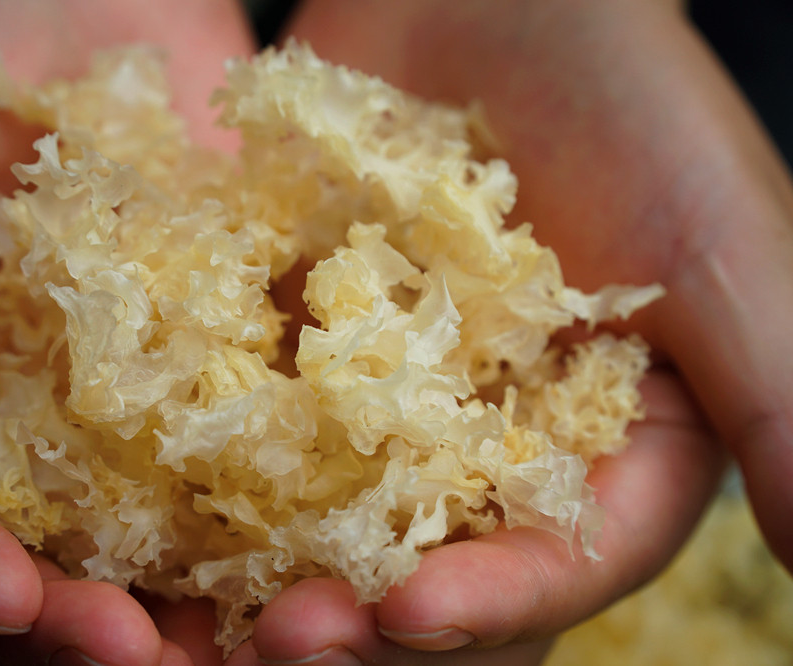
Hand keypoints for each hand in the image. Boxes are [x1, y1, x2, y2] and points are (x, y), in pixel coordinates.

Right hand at [0, 1, 252, 663]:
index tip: (11, 598)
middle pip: (22, 560)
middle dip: (78, 621)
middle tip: (147, 654)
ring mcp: (107, 409)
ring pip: (140, 537)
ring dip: (191, 598)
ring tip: (253, 633)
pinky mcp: (205, 373)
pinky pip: (241, 456)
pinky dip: (277, 505)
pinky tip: (321, 540)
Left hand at [235, 0, 790, 661]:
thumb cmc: (629, 101)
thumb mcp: (721, 248)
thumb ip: (781, 399)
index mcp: (613, 451)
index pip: (562, 560)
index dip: (492, 602)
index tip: (408, 614)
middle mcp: (502, 451)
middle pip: (440, 574)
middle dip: (367, 621)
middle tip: (279, 638)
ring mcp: (400, 411)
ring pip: (337, 528)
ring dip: (275, 574)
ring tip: (205, 612)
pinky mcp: (315, 358)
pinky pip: (260, 435)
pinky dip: (218, 477)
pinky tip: (155, 512)